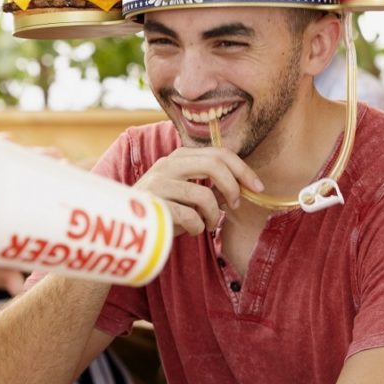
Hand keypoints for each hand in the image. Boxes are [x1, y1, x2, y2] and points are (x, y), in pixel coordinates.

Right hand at [135, 146, 263, 235]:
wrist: (125, 227)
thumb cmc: (162, 210)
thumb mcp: (187, 193)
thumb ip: (209, 186)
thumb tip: (240, 188)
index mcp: (179, 157)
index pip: (219, 153)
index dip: (243, 169)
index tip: (258, 187)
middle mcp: (168, 164)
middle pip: (215, 164)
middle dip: (233, 186)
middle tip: (235, 205)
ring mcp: (159, 183)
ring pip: (204, 195)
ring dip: (212, 215)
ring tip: (207, 224)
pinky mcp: (154, 206)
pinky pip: (191, 217)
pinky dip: (198, 228)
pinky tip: (192, 231)